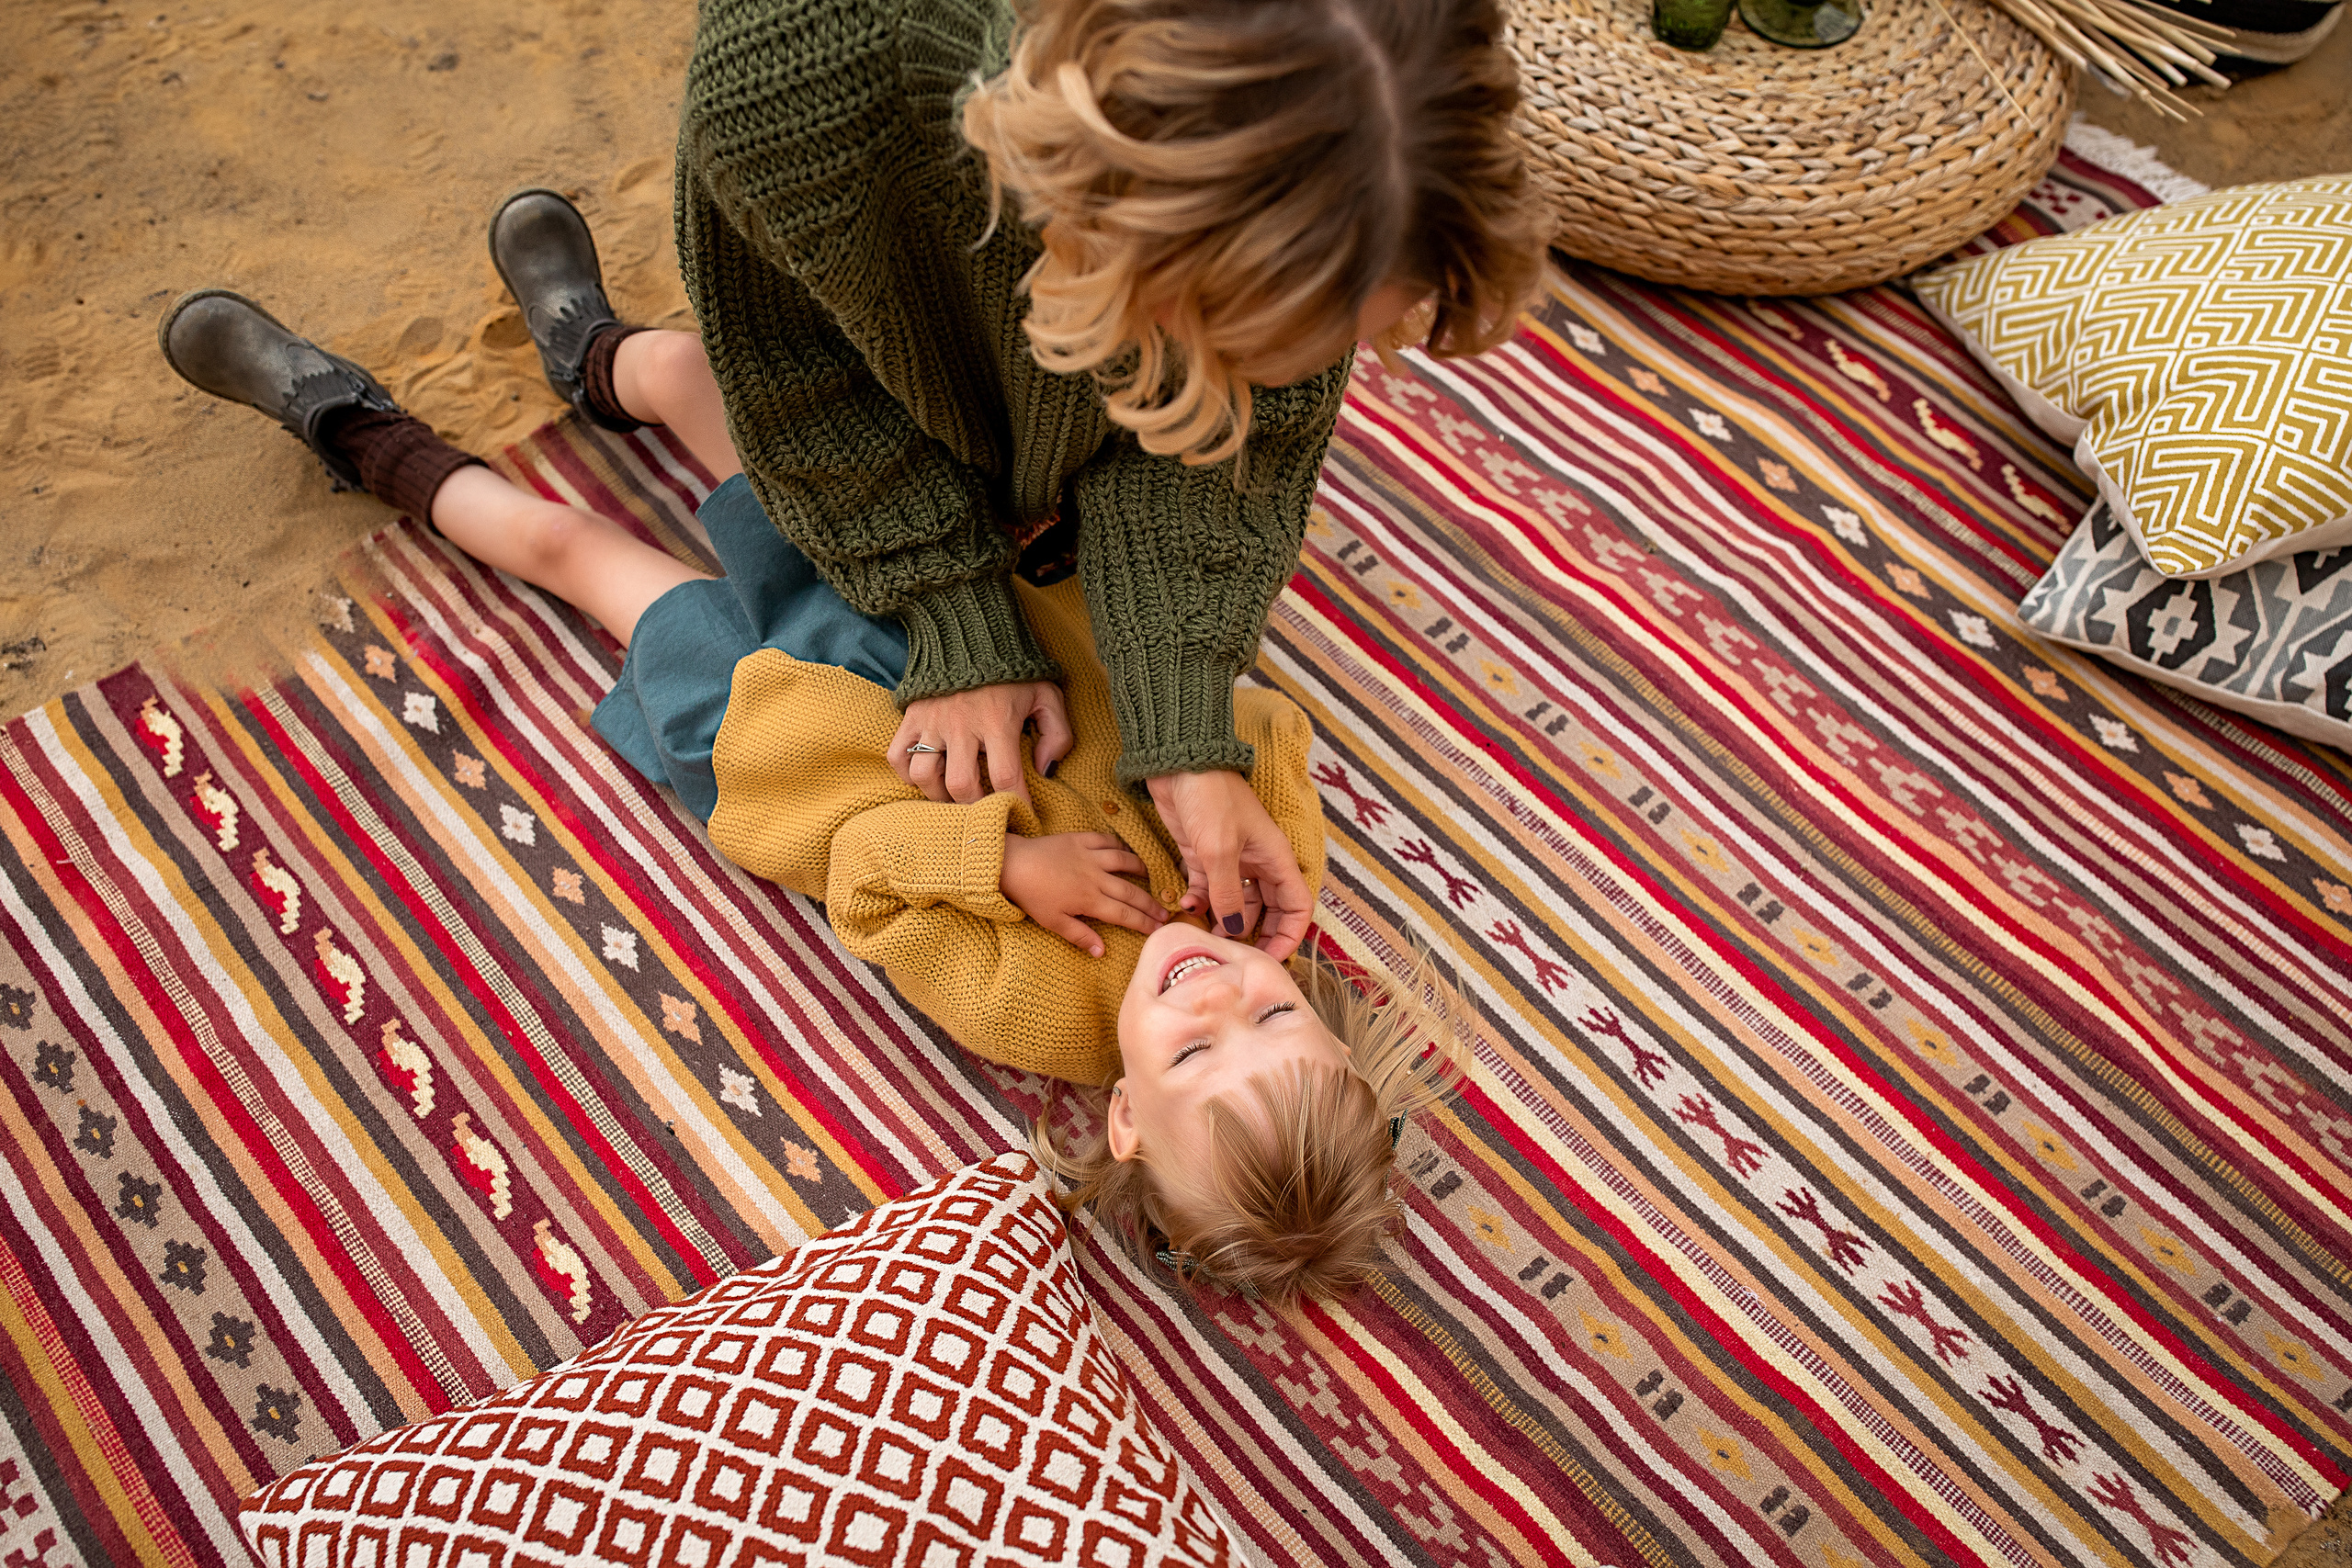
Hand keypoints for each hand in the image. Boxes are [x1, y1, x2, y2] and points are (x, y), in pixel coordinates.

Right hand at [889, 682, 1072, 813]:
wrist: (970, 633)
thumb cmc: (1014, 672)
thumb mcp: (1047, 695)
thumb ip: (1058, 734)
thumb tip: (1046, 771)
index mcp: (997, 721)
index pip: (1006, 777)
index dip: (1016, 804)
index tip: (1023, 816)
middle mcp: (961, 725)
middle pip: (961, 785)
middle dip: (975, 806)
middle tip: (986, 809)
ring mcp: (931, 722)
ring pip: (924, 776)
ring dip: (939, 795)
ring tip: (955, 795)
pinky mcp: (910, 717)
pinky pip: (897, 757)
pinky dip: (908, 775)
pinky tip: (929, 775)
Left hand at [1000, 833, 1165, 956]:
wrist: (1013, 864)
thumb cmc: (1032, 896)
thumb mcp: (1054, 922)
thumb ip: (1080, 936)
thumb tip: (1102, 952)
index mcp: (1090, 900)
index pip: (1124, 914)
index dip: (1144, 923)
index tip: (1159, 929)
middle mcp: (1095, 877)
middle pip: (1130, 891)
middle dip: (1150, 903)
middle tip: (1165, 911)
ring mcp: (1089, 856)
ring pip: (1123, 861)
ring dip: (1140, 868)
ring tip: (1150, 876)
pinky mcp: (1080, 839)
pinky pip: (1106, 840)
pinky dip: (1119, 844)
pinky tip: (1125, 849)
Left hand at [1145, 769, 1311, 960]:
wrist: (1177, 764)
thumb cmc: (1210, 798)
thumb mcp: (1219, 850)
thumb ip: (1228, 894)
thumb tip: (1235, 930)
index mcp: (1275, 858)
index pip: (1297, 905)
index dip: (1290, 935)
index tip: (1272, 959)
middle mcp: (1257, 863)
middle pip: (1268, 911)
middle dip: (1256, 936)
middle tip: (1236, 958)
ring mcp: (1230, 861)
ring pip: (1236, 904)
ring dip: (1223, 923)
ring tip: (1206, 936)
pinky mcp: (1202, 858)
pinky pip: (1208, 891)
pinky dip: (1199, 903)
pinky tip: (1185, 907)